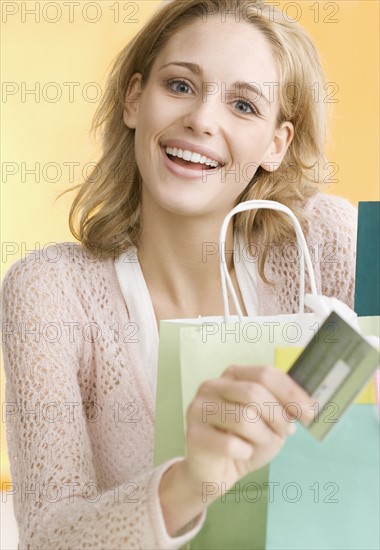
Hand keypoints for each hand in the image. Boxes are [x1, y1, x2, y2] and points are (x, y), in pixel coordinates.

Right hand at [184, 364, 314, 496]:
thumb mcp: (270, 421)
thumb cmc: (244, 441)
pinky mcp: (193, 434)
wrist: (217, 471)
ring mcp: (199, 408)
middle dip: (278, 416)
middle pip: (254, 392)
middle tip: (286, 432)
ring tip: (260, 443)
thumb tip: (308, 405)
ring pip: (243, 418)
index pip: (265, 373)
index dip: (291, 393)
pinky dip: (244, 452)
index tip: (310, 412)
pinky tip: (241, 453)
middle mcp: (212, 386)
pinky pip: (230, 444)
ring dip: (262, 436)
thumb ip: (283, 407)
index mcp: (232, 375)